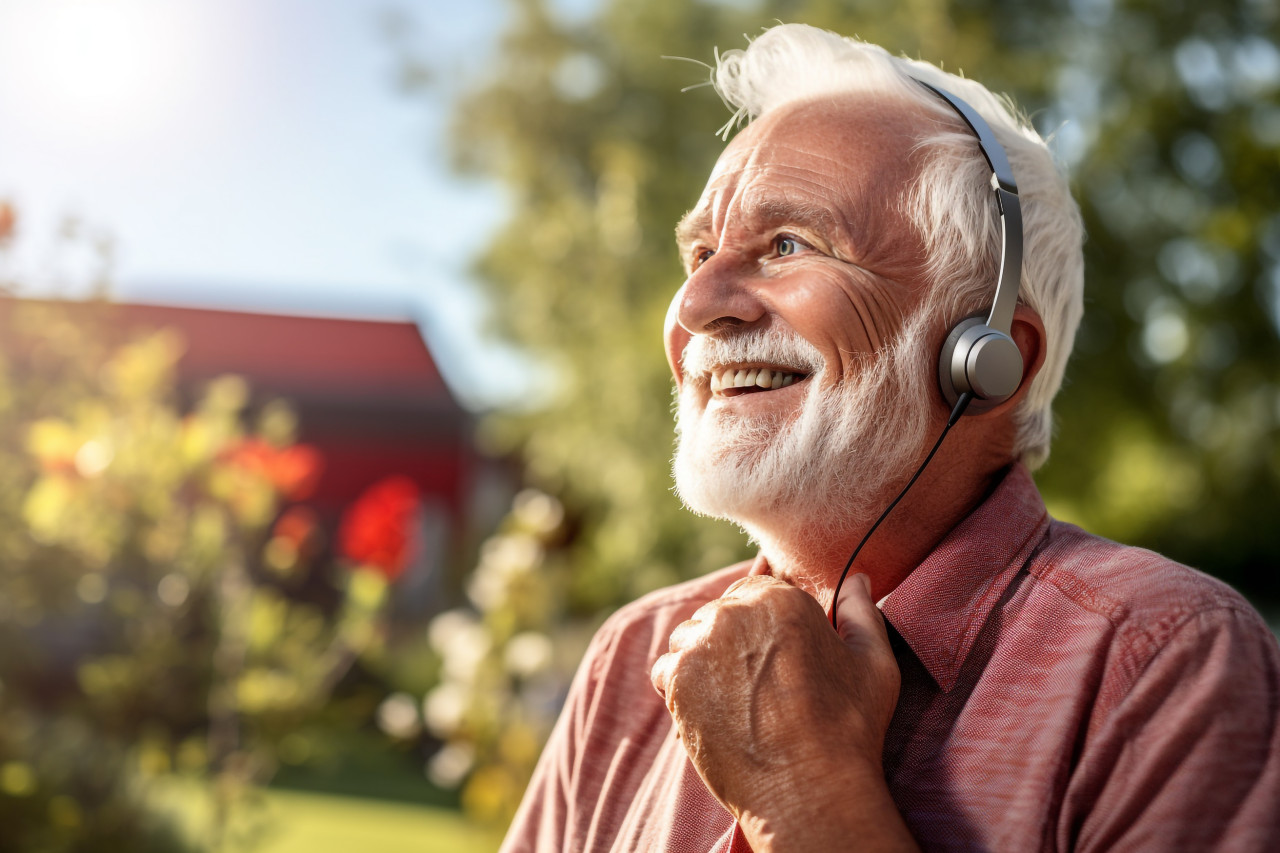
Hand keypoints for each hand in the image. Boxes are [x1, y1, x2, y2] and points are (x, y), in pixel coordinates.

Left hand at [650, 574, 910, 848]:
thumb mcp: (873, 663)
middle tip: (755, 685)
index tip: (771, 654)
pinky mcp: (676, 680)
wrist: (809, 791)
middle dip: (731, 641)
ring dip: (703, 660)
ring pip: (689, 639)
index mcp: (780, 598)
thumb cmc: (847, 728)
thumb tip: (855, 578)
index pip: (753, 590)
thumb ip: (860, 611)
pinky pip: (667, 670)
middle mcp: (734, 612)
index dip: (760, 623)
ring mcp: (700, 644)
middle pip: (719, 614)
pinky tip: (712, 712)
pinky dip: (681, 687)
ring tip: (735, 699)